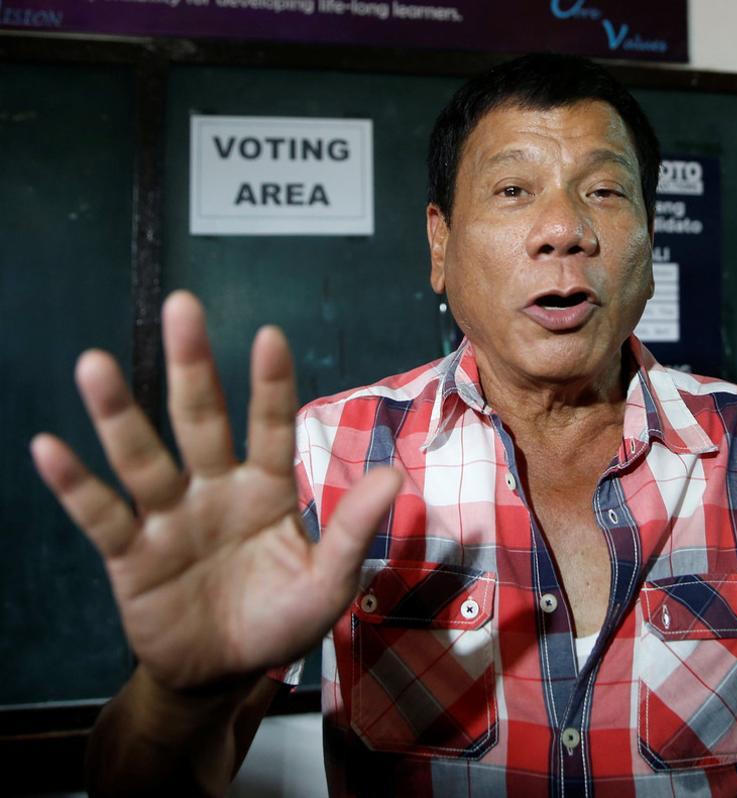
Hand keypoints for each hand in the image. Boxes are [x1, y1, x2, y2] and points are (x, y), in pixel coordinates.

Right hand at [31, 292, 401, 689]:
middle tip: (183, 307)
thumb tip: (393, 476)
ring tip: (94, 364)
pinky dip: (75, 486)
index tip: (269, 335)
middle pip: (200, 420)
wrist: (224, 674)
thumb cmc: (281, 618)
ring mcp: (169, 518)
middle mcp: (215, 489)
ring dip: (118, 414)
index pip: (270, 426)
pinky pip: (101, 516)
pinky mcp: (130, 555)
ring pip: (142, 457)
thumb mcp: (327, 582)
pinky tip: (49, 448)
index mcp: (268, 490)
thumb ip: (351, 530)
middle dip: (193, 366)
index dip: (269, 385)